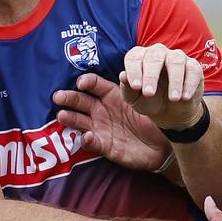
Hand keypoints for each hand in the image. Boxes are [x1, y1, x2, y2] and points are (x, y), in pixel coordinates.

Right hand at [53, 73, 169, 171]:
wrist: (163, 146)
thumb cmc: (154, 118)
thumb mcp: (145, 102)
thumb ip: (134, 90)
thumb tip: (124, 75)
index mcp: (112, 95)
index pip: (95, 85)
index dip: (87, 82)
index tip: (81, 83)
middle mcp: (102, 110)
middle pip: (81, 101)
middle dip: (69, 98)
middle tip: (58, 96)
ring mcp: (101, 128)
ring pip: (80, 121)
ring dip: (70, 118)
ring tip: (62, 115)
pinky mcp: (104, 146)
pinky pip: (92, 142)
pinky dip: (87, 140)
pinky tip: (86, 137)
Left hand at [120, 44, 204, 130]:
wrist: (170, 112)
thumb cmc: (148, 101)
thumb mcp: (135, 99)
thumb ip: (127, 89)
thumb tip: (123, 76)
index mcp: (140, 57)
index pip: (134, 58)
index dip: (134, 71)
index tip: (136, 87)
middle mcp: (157, 53)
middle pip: (155, 57)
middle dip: (152, 75)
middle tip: (150, 94)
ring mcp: (176, 57)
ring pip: (176, 62)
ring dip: (174, 81)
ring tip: (173, 99)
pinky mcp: (193, 66)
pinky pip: (192, 70)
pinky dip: (189, 84)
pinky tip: (185, 97)